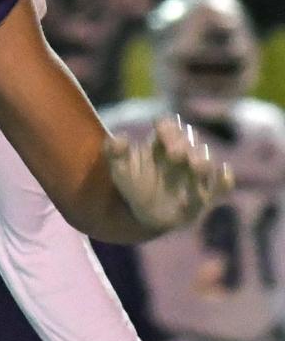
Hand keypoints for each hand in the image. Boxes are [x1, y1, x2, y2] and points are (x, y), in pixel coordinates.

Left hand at [105, 116, 232, 232]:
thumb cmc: (133, 185)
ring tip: (195, 166)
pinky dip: (225, 181)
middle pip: (188, 141)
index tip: (161, 130)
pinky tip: (225, 174)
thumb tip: (118, 137)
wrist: (142, 214)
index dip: (168, 127)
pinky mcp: (205, 196)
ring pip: (205, 161)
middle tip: (175, 153)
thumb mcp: (119, 169)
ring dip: (202, 161)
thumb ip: (115, 153)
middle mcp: (183, 154)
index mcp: (162, 143)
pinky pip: (220, 187)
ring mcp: (195, 174)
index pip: (169, 126)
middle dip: (183, 144)